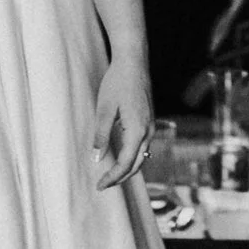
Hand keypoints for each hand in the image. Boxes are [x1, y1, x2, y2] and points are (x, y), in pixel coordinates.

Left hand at [91, 55, 152, 188]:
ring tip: (110, 176)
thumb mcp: (104, 109)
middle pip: (137, 164)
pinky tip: (121, 158)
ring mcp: (151, 126)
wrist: (133, 62)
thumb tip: (97, 159)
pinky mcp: (149, 121)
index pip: (126, 163)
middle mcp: (148, 131)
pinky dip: (133, 158)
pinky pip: (143, 146)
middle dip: (120, 177)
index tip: (99, 186)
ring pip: (142, 157)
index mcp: (137, 130)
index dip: (112, 177)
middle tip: (103, 185)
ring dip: (127, 169)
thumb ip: (101, 136)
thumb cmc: (117, 82)